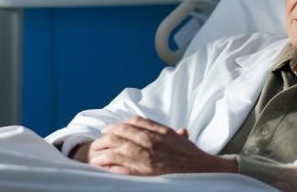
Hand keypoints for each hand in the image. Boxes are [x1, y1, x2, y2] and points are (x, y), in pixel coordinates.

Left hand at [86, 116, 236, 175]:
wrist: (202, 171)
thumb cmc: (193, 157)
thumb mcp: (184, 140)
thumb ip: (176, 134)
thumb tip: (180, 131)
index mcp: (158, 132)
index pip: (133, 123)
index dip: (118, 124)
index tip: (110, 128)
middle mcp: (149, 142)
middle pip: (120, 134)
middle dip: (106, 136)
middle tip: (98, 140)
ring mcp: (145, 158)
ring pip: (116, 150)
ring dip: (102, 151)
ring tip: (94, 154)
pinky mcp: (142, 173)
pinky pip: (120, 168)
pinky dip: (109, 166)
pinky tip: (101, 167)